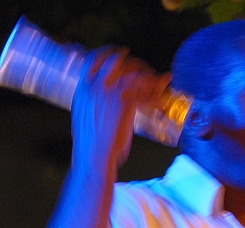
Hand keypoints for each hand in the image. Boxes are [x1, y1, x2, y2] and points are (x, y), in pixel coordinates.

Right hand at [71, 47, 171, 174]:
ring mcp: (108, 92)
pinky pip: (143, 90)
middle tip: (145, 69)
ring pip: (133, 73)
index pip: (93, 59)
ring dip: (149, 76)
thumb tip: (104, 101)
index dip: (109, 53)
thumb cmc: (91, 144)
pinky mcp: (123, 101)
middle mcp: (94, 86)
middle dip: (133, 62)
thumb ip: (94, 104)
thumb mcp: (86, 117)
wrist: (93, 156)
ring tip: (158, 82)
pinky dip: (155, 92)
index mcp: (83, 89)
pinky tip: (161, 95)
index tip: (122, 53)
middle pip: (116, 60)